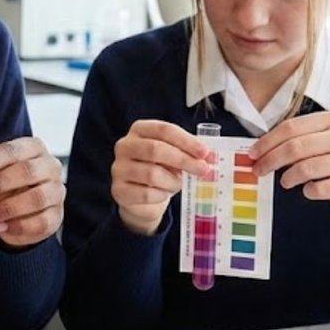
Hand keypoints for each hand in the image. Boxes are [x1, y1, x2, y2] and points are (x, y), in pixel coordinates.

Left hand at [0, 136, 64, 247]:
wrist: (22, 211)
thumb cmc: (3, 186)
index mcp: (31, 148)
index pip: (11, 150)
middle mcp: (49, 166)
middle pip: (26, 172)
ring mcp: (56, 192)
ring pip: (36, 198)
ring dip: (5, 208)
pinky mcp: (56, 216)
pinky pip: (41, 221)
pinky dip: (18, 226)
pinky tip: (0, 227)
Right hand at [110, 120, 213, 234]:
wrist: (142, 199)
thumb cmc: (161, 170)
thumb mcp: (174, 156)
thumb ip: (190, 152)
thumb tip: (211, 157)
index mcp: (139, 130)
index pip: (163, 130)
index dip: (186, 140)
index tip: (204, 152)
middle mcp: (124, 146)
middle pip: (155, 149)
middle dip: (183, 160)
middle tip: (203, 170)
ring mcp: (119, 168)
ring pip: (152, 174)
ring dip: (172, 181)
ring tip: (178, 184)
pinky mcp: (118, 190)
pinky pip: (146, 194)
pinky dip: (161, 196)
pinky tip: (164, 194)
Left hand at [248, 110, 329, 215]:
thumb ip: (306, 138)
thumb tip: (266, 149)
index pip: (290, 128)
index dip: (267, 142)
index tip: (252, 153)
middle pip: (293, 148)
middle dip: (269, 161)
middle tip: (257, 170)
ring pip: (304, 169)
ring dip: (288, 178)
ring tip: (286, 182)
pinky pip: (319, 189)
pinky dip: (308, 191)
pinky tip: (310, 190)